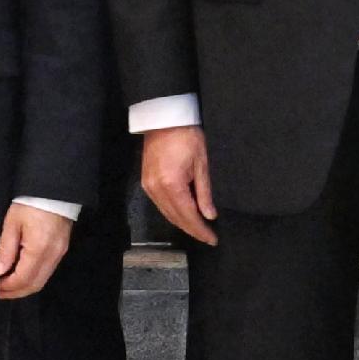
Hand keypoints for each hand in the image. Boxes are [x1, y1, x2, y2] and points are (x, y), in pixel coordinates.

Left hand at [0, 202, 74, 299]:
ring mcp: (60, 253)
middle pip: (35, 284)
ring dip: (26, 287)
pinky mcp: (62, 249)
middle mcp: (52, 255)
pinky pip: (48, 271)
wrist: (55, 189)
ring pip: (43, 280)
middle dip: (17, 292)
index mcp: (38, 249)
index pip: (22, 278)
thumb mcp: (12, 223)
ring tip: (10, 286)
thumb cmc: (31, 203)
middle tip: (1, 292)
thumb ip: (5, 249)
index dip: (8, 286)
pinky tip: (23, 274)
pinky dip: (34, 278)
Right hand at [138, 126, 216, 244]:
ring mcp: (148, 187)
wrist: (164, 120)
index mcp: (172, 185)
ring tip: (199, 230)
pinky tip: (184, 216)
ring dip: (183, 224)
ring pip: (167, 214)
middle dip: (193, 230)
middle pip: (176, 218)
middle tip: (209, 238)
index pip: (188, 215)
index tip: (213, 239)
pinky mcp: (145, 183)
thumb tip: (210, 215)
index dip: (201, 230)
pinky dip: (173, 213)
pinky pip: (160, 205)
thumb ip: (205, 192)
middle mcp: (156, 189)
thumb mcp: (202, 163)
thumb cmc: (188, 137)